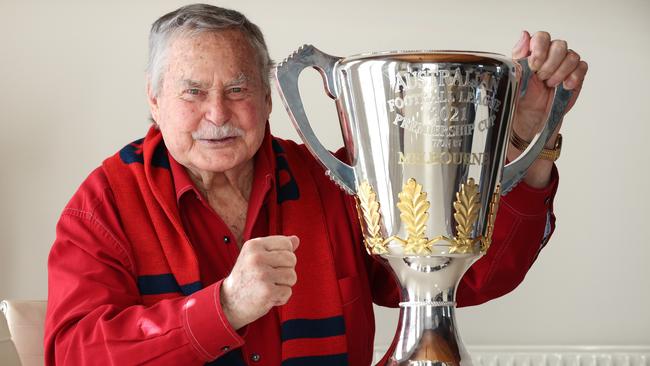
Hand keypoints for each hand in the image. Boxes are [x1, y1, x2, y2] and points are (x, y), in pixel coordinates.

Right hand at [220, 235, 298, 328]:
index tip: (271, 263)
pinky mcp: (267, 292)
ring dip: (284, 285)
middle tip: (269, 277)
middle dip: (285, 270)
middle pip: (291, 259)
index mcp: (254, 245)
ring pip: (292, 276)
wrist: (229, 302)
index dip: (284, 255)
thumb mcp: (256, 256)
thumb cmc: (247, 277)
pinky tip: (268, 297)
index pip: (286, 243)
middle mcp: (256, 257)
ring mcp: (262, 275)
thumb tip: (296, 239)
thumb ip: (276, 247)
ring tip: (269, 286)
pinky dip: (281, 297)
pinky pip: (288, 291)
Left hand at [509, 30, 587, 186]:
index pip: (541, 37)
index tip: (534, 65)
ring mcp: (563, 67)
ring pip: (571, 56)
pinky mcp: (574, 77)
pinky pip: (582, 67)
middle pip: (559, 45)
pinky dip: (574, 76)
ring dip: (561, 71)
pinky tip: (564, 86)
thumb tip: (524, 35)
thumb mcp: (513, 80)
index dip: (540, 48)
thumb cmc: (519, 100)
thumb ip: (518, 57)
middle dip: (550, 63)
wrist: (528, 122)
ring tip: (550, 85)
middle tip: (542, 78)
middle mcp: (548, 57)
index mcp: (531, 54)